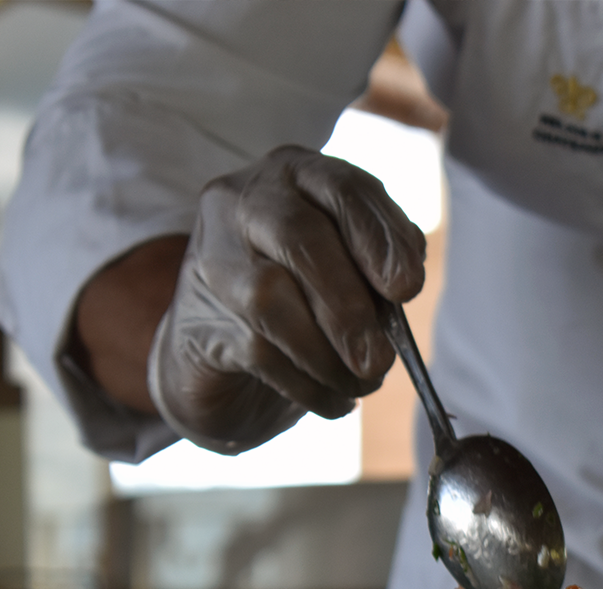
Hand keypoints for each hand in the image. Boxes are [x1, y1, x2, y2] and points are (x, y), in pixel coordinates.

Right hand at [149, 145, 424, 453]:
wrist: (225, 356)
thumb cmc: (306, 299)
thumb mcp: (352, 268)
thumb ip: (380, 264)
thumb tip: (403, 279)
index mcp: (296, 175)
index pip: (343, 188)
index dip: (379, 237)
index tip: (407, 288)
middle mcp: (244, 201)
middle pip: (299, 236)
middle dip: (348, 303)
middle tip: (379, 357)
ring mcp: (211, 257)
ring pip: (269, 296)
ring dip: (326, 352)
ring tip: (361, 382)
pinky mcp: (195, 319)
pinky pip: (257, 350)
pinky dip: (306, 383)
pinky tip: (333, 399)